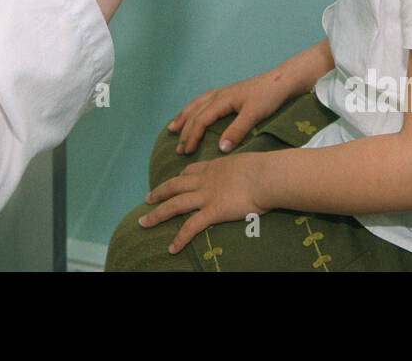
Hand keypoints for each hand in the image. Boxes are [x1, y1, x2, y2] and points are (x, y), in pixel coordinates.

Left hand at [139, 153, 267, 254]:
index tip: (173, 180)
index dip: (180, 176)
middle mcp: (206, 180)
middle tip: (147, 199)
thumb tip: (256, 170)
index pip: (191, 170)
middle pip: (175, 185)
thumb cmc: (267, 170)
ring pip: (174, 204)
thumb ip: (247, 168)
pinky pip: (191, 227)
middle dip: (159, 192)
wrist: (268, 175)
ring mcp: (207, 196)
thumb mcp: (252, 162)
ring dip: (157, 213)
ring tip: (143, 222)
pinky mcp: (213, 212)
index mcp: (215, 166)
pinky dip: (180, 238)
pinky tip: (171, 248)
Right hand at [168, 71, 294, 155]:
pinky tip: (193, 111)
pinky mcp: (228, 93)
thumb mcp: (254, 115)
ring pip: (196, 105)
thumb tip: (220, 148)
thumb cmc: (269, 96)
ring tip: (173, 128)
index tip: (186, 151)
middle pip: (194, 113)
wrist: (281, 80)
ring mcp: (222, 93)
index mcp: (221, 100)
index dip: (192, 136)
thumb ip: (237, 131)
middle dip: (184, 131)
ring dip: (183, 117)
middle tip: (178, 149)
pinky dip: (194, 108)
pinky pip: (203, 100)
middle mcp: (218, 95)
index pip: (200, 120)